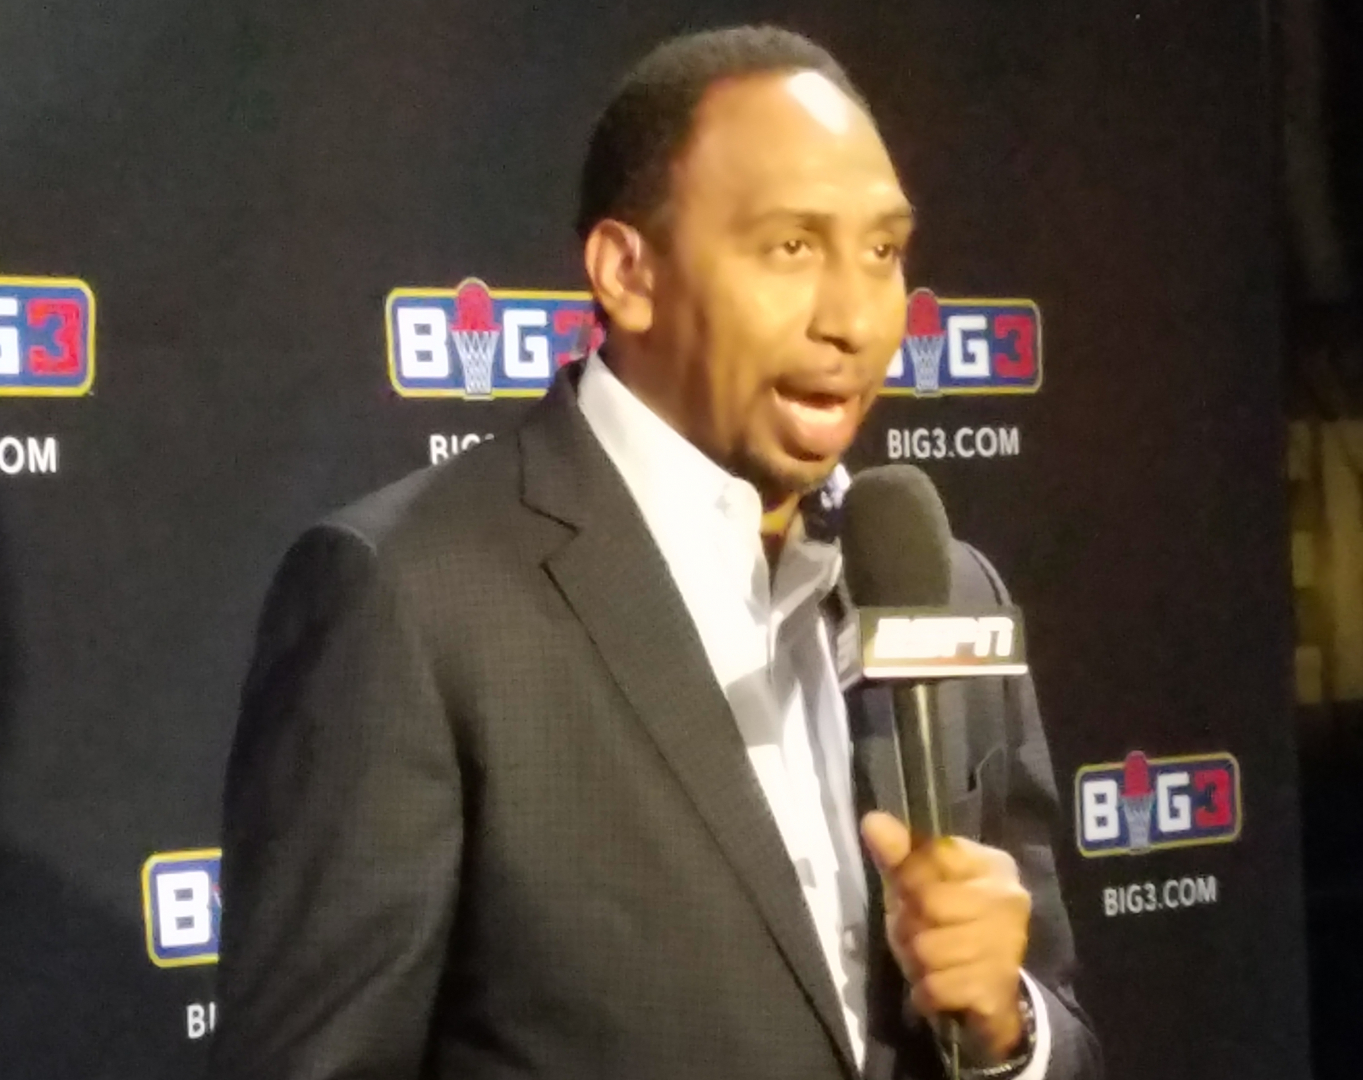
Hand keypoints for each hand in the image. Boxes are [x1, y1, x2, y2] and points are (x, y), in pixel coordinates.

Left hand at [861, 811, 1031, 1062]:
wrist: (986, 988)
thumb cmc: (946, 924)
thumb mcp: (916, 884)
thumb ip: (897, 852)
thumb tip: (871, 820)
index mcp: (991, 864)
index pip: (934, 854)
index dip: (909, 876)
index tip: (910, 891)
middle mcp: (1008, 899)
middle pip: (930, 902)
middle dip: (909, 924)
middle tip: (918, 932)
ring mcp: (1008, 945)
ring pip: (930, 948)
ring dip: (917, 960)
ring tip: (929, 960)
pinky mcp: (998, 986)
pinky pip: (937, 986)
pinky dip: (927, 990)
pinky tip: (938, 984)